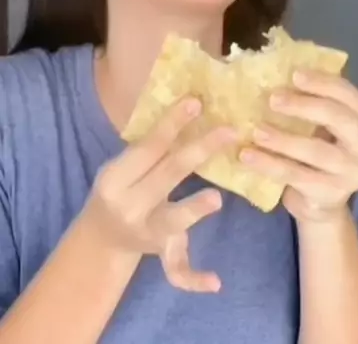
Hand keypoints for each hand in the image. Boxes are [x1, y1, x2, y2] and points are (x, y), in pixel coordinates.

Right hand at [82, 98, 236, 292]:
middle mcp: (129, 206)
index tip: (196, 101)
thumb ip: (151, 146)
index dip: (172, 124)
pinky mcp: (160, 253)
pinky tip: (216, 282)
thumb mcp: (125, 164)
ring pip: (171, 220)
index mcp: (116, 178)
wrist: (102, 236)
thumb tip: (191, 105)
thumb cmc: (122, 185)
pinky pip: (176, 270)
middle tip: (229, 130)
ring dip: (193, 209)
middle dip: (199, 150)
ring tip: (216, 198)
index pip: (148, 147)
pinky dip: (194, 278)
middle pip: (168, 174)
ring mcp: (145, 232)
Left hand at [239, 70, 357, 223]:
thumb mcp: (319, 124)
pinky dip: (270, 164)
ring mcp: (351, 173)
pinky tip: (248, 155)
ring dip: (283, 139)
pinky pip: (297, 176)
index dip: (322, 82)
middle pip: (340, 119)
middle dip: (306, 106)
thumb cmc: (316, 151)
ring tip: (256, 130)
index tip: (294, 74)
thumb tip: (272, 70)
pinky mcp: (331, 194)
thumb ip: (308, 101)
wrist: (320, 203)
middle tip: (273, 99)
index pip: (348, 94)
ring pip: (317, 151)